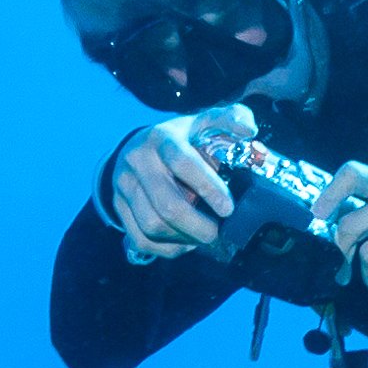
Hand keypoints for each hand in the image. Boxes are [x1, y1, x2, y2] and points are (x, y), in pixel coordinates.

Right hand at [111, 109, 249, 258]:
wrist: (138, 146)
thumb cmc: (182, 138)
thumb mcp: (205, 122)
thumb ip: (231, 119)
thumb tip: (249, 130)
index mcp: (162, 138)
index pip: (183, 163)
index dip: (208, 188)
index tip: (228, 209)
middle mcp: (137, 161)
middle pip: (167, 204)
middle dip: (199, 226)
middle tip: (219, 233)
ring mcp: (123, 185)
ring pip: (152, 225)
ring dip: (184, 239)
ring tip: (204, 236)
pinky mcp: (118, 206)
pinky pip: (140, 239)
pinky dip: (167, 248)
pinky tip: (185, 243)